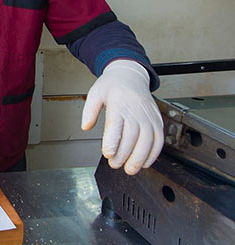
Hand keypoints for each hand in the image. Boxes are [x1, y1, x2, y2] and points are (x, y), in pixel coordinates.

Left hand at [81, 59, 163, 174]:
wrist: (131, 75)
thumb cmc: (112, 85)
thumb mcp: (95, 93)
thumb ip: (89, 111)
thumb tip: (85, 126)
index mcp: (119, 102)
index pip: (116, 124)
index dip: (113, 141)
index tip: (107, 154)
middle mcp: (135, 109)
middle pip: (132, 136)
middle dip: (124, 154)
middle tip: (114, 164)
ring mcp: (148, 115)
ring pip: (148, 140)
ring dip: (139, 158)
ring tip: (129, 169)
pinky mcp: (157, 120)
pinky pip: (159, 139)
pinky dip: (154, 154)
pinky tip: (144, 163)